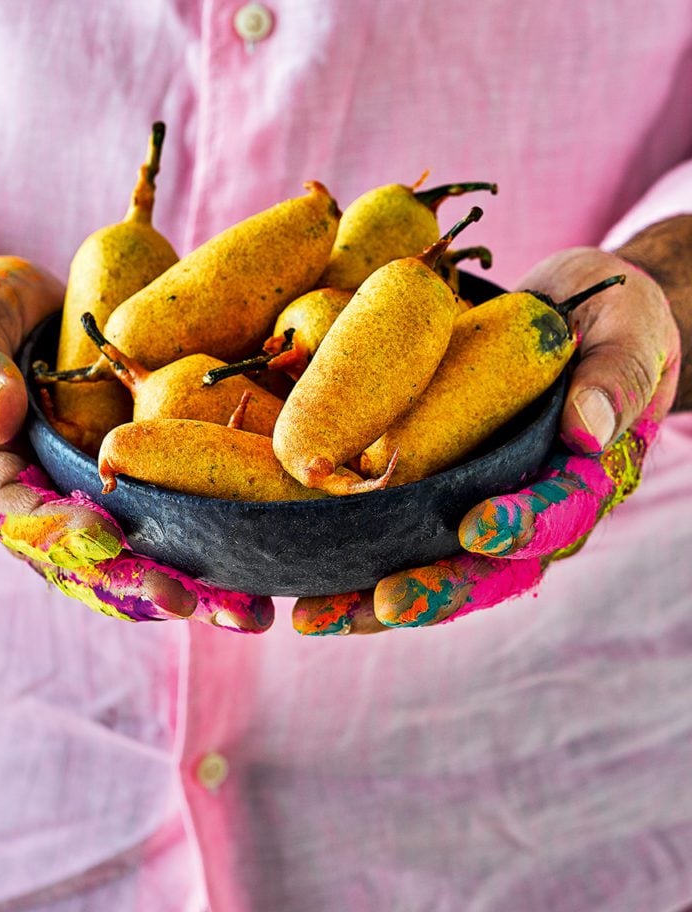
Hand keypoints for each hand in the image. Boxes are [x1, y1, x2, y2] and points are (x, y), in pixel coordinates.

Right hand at [0, 256, 272, 630]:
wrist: (11, 309)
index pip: (22, 523)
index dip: (64, 537)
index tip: (108, 540)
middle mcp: (42, 502)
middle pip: (89, 564)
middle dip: (142, 586)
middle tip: (193, 604)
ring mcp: (90, 495)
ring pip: (139, 555)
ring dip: (193, 587)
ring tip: (248, 611)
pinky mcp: (132, 479)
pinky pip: (170, 518)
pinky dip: (211, 544)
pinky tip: (260, 560)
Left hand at [293, 249, 680, 634]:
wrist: (574, 318)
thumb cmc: (608, 322)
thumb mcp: (631, 332)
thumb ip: (618, 376)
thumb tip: (589, 431)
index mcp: (586, 481)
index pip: (560, 514)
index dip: (521, 525)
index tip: (478, 527)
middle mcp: (530, 510)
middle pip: (488, 569)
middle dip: (436, 589)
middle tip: (385, 604)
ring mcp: (480, 506)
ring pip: (432, 567)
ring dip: (374, 599)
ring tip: (319, 616)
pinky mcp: (435, 493)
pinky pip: (397, 535)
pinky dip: (352, 559)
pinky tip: (302, 575)